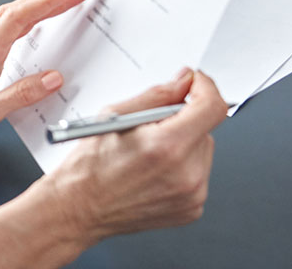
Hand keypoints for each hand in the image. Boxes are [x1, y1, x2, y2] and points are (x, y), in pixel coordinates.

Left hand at [0, 0, 93, 161]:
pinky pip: (9, 34)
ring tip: (64, 2)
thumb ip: (20, 96)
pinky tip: (36, 28)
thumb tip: (52, 79)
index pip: (20, 18)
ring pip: (13, 20)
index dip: (48, 1)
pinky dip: (28, 23)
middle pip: (19, 12)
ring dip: (40, 7)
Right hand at [44, 69, 227, 244]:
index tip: (195, 84)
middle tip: (151, 128)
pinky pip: (198, 174)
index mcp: (166, 146)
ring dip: (183, 144)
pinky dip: (182, 166)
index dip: (205, 87)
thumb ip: (157, 95)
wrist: (80, 207)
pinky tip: (154, 171)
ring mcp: (192, 195)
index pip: (211, 107)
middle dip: (184, 120)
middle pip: (206, 129)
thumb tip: (183, 82)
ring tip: (149, 154)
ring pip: (203, 151)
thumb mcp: (115, 115)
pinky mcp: (192, 208)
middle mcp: (186, 173)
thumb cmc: (90, 166)